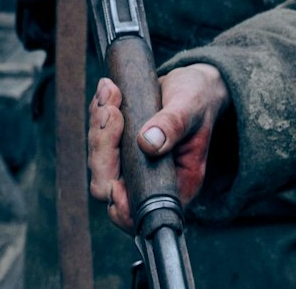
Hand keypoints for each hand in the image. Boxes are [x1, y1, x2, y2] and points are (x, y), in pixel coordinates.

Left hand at [87, 65, 228, 232]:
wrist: (192, 84)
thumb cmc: (198, 99)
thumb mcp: (191, 107)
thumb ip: (173, 125)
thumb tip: (148, 144)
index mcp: (177, 182)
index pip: (140, 210)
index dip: (120, 202)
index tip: (114, 180)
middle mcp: (151, 179)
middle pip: (108, 184)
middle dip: (103, 147)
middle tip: (111, 110)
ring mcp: (132, 165)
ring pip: (99, 161)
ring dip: (99, 126)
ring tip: (110, 92)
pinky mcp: (120, 149)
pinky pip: (97, 140)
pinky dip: (97, 114)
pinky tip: (108, 90)